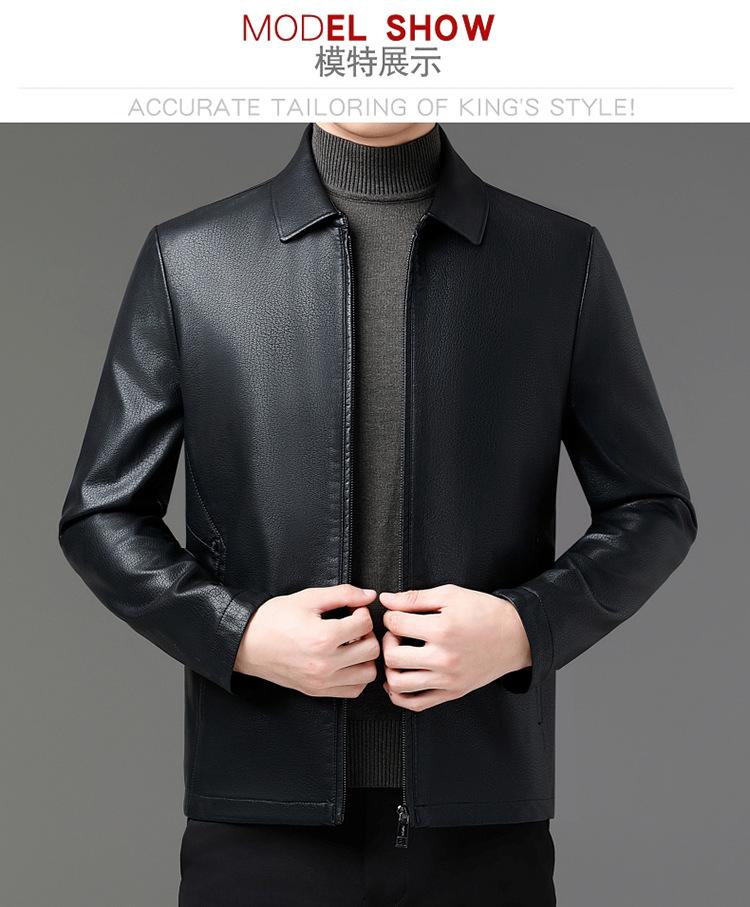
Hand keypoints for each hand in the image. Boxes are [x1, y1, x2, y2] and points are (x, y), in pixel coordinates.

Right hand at [234, 584, 379, 696]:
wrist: (247, 642)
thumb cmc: (274, 618)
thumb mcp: (309, 598)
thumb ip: (343, 594)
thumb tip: (370, 595)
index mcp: (323, 638)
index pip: (365, 624)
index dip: (362, 612)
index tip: (352, 610)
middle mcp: (325, 664)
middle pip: (372, 650)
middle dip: (367, 634)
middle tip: (354, 627)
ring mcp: (321, 681)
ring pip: (367, 674)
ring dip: (365, 657)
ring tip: (352, 645)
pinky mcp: (317, 691)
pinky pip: (353, 690)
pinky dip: (356, 676)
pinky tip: (346, 662)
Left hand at [380, 584, 530, 710]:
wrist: (516, 636)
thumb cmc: (484, 612)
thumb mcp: (450, 595)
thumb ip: (414, 598)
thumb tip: (386, 599)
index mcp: (442, 630)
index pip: (395, 625)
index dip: (390, 616)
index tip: (396, 615)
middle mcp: (444, 658)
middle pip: (392, 656)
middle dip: (386, 642)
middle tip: (395, 634)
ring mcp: (448, 680)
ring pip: (399, 684)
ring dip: (390, 668)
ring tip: (399, 655)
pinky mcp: (452, 693)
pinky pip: (416, 703)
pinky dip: (399, 695)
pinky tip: (399, 679)